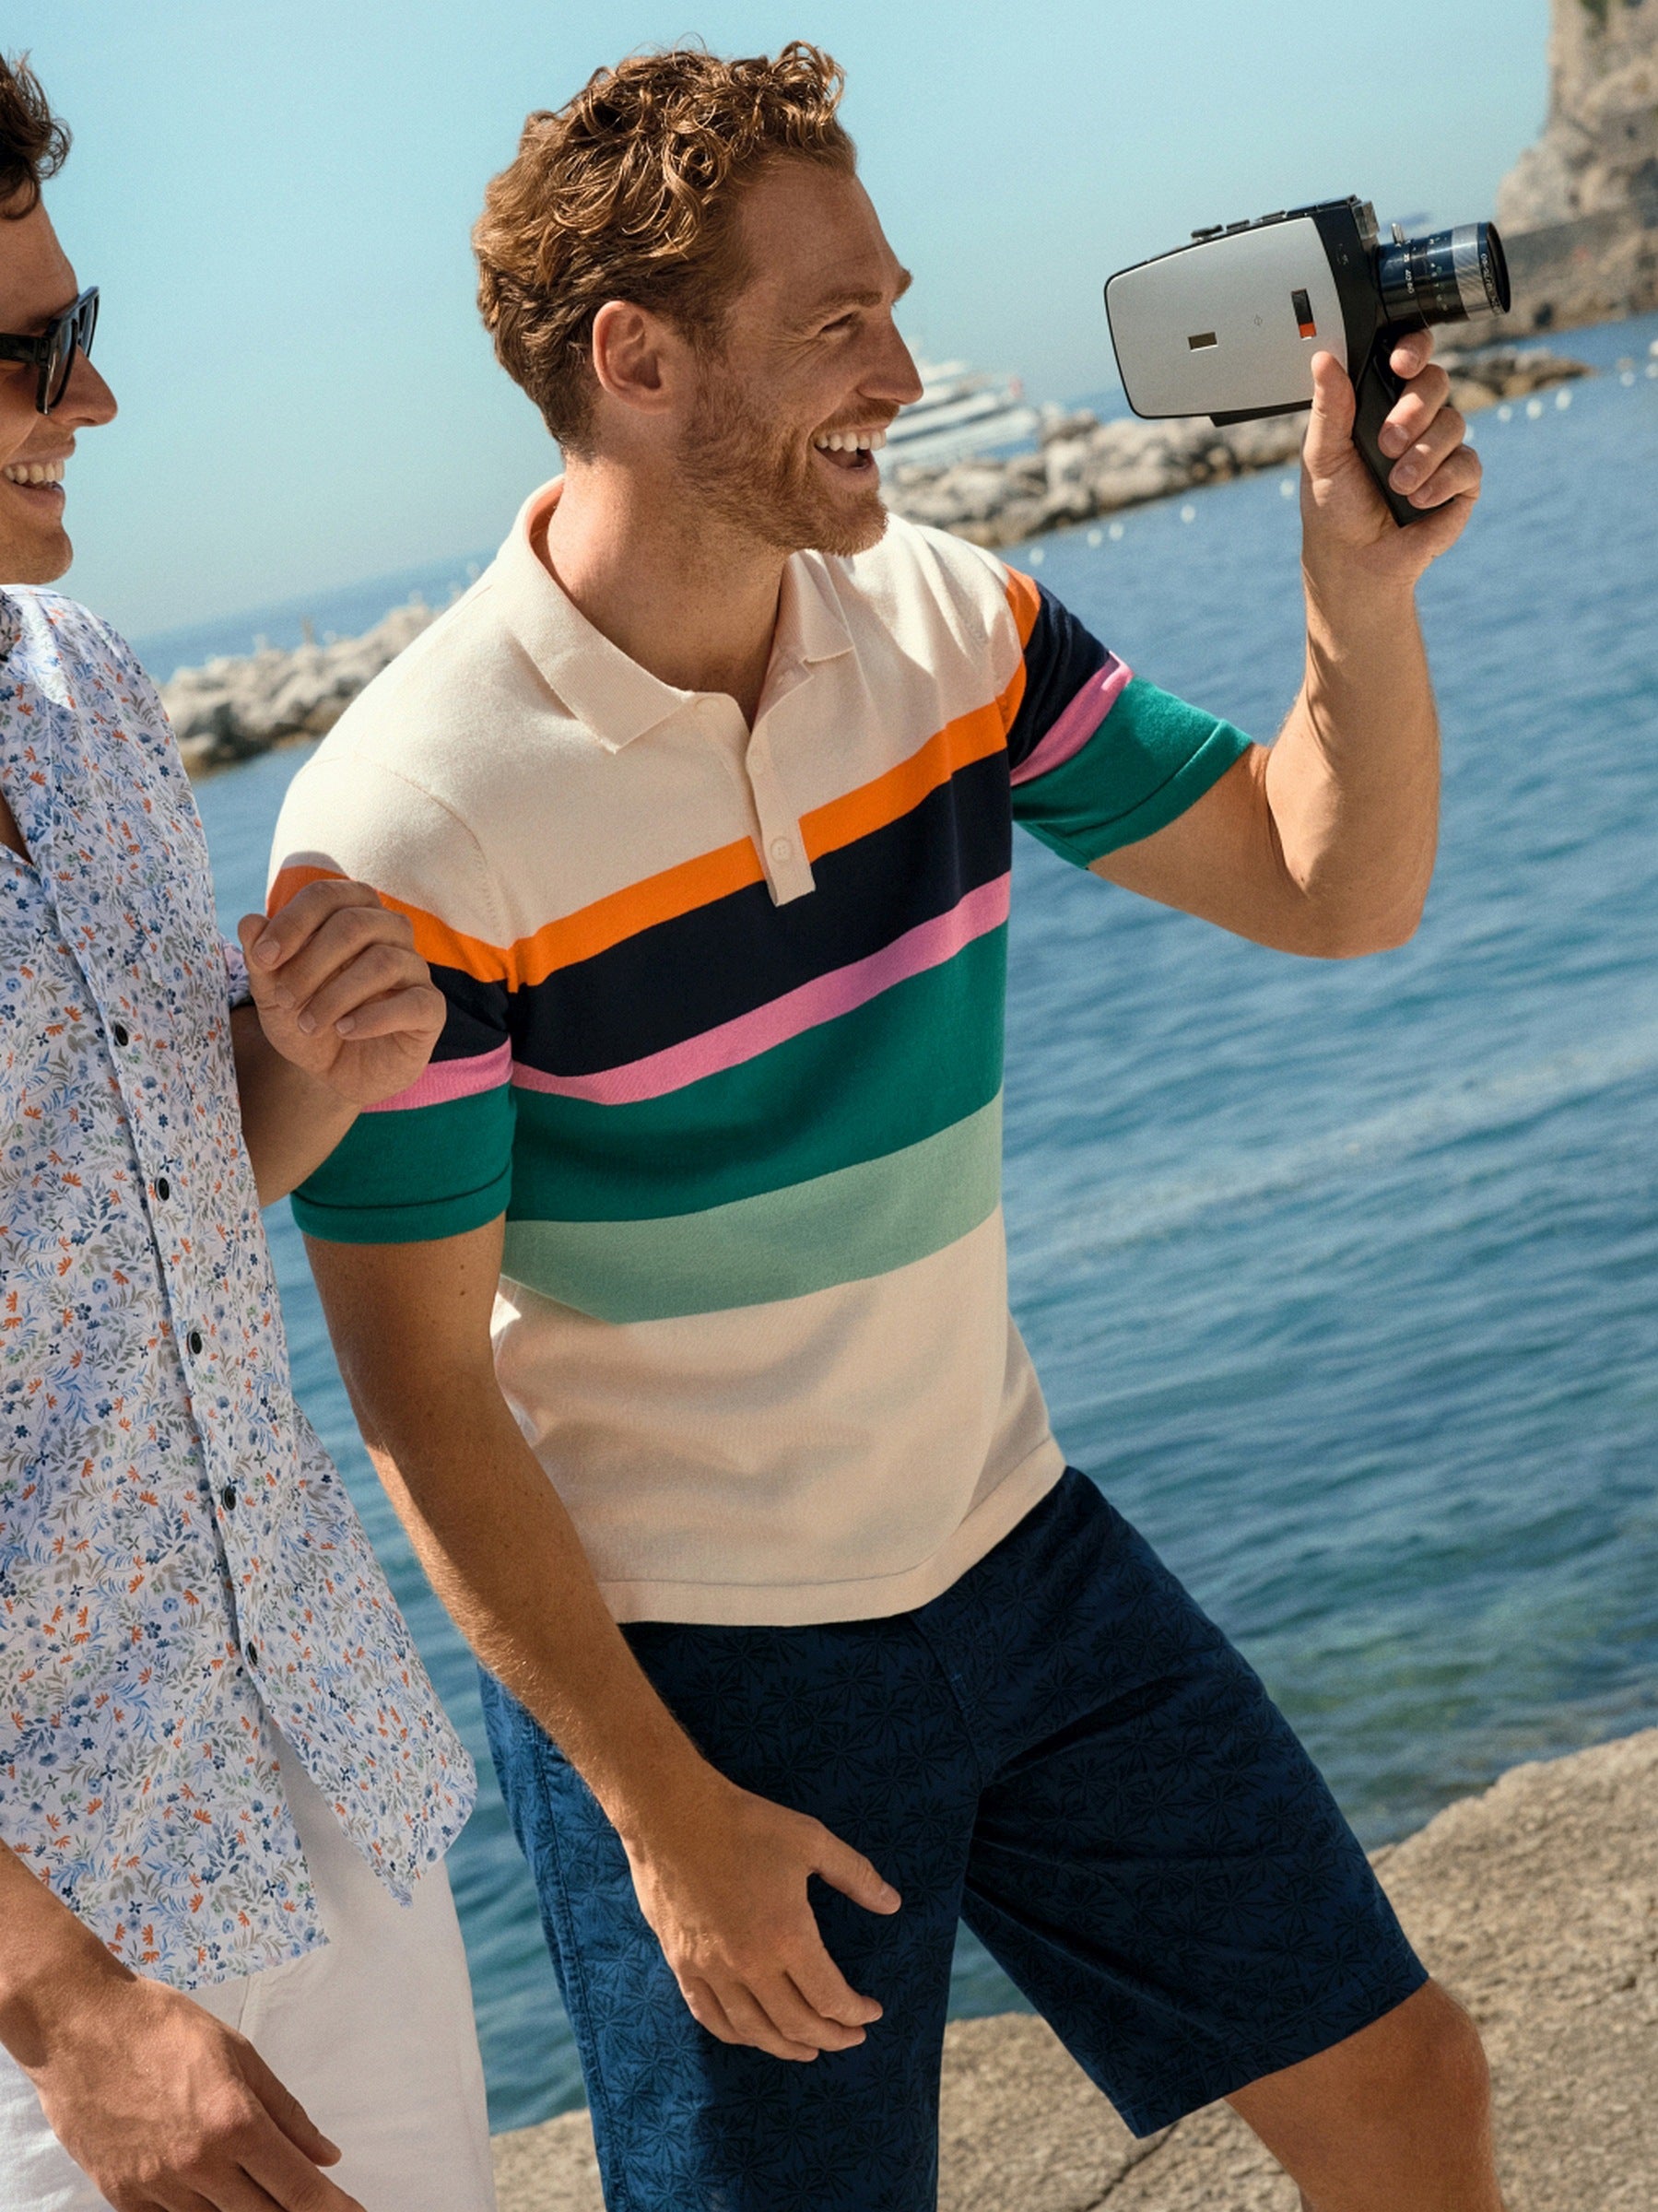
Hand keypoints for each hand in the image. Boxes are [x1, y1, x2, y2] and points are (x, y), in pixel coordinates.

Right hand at [26, 1969, 362, 2210]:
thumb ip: (286, 2112)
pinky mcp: (122, 2197)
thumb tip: (325, 2156)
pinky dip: (197, 2211)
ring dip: (244, 2211)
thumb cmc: (164, 2027)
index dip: (332, 2209)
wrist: (80, 2028)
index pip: (297, 2187)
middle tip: (311, 2208)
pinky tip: (208, 2191)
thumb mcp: (240, 2054)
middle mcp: (198, 2164)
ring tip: (256, 2189)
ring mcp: (156, 2187)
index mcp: (235, 2121)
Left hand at [238, 880, 444, 1109]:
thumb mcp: (273, 995)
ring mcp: (415, 969)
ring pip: (383, 960)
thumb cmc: (309, 1021)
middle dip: (310, 963)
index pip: (326, 895)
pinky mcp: (431, 1008)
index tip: (264, 958)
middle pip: (355, 923)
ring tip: (309, 1024)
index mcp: (352, 913)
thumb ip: (262, 960)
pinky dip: (373, 1018)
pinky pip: (412, 1002)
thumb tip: (250, 922)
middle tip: (282, 998)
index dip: (293, 922)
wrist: (335, 1073)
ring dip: (335, 995)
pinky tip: (345, 1031)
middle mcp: (389, 932)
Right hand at [620, 1767, 900, 2061]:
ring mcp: (711, 1969)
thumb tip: (893, 1903)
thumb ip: (856, 1875)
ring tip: (809, 2049)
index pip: (830, 1997)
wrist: (671, 1814)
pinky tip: (753, 2035)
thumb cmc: (746, 1823)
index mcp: (787, 1935)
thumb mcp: (811, 1840)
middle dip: (831, 2037)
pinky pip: (711, 2017)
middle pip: (797, 2024)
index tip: (872, 2011)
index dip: (856, 2012)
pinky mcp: (681, 1964)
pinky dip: (737, 2035)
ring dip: (787, 2047)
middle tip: (851, 2036)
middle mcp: (750, 1964)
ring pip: (754, 2031)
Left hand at [1301, 330, 1480, 586]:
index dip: (1413, 349)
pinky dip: (1440, 481)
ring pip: (1453, 423)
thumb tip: (1324, 359)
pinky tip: (1418, 500)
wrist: (1355, 560)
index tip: (1400, 364)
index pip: (1408, 358)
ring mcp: (1442, 448)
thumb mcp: (1322, 455)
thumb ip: (1329, 408)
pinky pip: (1467, 463)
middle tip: (1387, 442)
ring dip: (1422, 455)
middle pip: (1436, 382)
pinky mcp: (1461, 480)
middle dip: (1414, 409)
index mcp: (1382, 404)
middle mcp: (1417, 419)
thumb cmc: (1336, 507)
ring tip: (1396, 485)